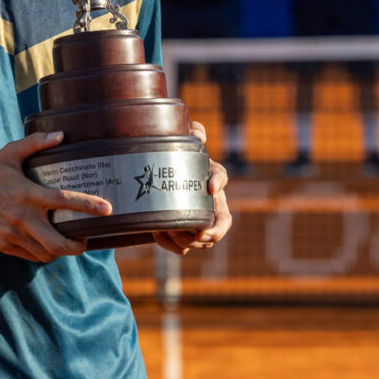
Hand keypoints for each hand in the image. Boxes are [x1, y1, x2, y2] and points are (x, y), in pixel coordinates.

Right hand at [0, 131, 111, 262]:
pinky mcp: (5, 245)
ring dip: (60, 252)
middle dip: (77, 246)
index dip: (88, 205)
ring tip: (67, 244)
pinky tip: (46, 246)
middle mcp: (23, 217)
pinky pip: (30, 256)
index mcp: (28, 193)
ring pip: (45, 253)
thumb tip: (61, 135)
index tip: (107, 209)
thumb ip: (36, 143)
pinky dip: (42, 254)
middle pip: (57, 243)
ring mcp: (13, 235)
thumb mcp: (10, 154)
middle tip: (85, 240)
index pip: (64, 200)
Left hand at [152, 120, 231, 255]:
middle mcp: (210, 203)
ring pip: (202, 241)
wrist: (156, 179)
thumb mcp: (182, 143)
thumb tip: (198, 133)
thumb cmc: (174, 159)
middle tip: (192, 231)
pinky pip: (182, 247)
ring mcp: (199, 221)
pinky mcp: (184, 234)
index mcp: (209, 177)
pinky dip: (171, 245)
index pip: (221, 177)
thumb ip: (192, 132)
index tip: (211, 187)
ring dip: (186, 240)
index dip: (219, 183)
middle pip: (219, 225)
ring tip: (167, 230)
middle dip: (209, 232)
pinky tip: (158, 234)